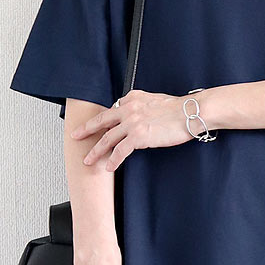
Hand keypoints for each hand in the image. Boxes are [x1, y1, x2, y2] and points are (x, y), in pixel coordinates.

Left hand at [70, 90, 192, 170]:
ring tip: (88, 160)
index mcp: (132, 98)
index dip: (103, 120)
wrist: (189, 113)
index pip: (113, 110)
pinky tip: (109, 167)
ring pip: (107, 139)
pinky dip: (113, 160)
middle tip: (75, 136)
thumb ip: (142, 106)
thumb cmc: (178, 109)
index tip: (97, 126)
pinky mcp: (138, 137)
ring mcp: (132, 123)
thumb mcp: (155, 100)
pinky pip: (120, 151)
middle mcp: (128, 108)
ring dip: (96, 151)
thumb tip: (138, 115)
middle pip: (102, 121)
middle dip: (86, 130)